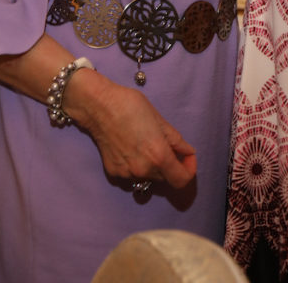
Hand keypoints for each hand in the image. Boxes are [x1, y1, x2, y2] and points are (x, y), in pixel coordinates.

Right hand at [64, 70, 196, 188]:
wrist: (99, 106)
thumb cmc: (131, 106)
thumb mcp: (159, 119)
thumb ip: (175, 140)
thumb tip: (187, 152)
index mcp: (158, 156)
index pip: (181, 180)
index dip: (189, 170)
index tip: (186, 156)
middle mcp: (143, 171)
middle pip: (165, 178)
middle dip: (169, 164)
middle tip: (164, 144)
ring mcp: (127, 175)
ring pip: (148, 177)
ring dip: (152, 166)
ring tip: (143, 143)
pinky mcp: (114, 174)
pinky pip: (132, 175)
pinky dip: (136, 166)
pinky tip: (129, 148)